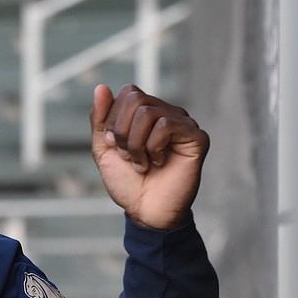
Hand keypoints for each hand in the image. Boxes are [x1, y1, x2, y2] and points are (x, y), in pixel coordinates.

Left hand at [90, 84, 208, 229]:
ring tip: (142, 163)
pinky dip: (153, 147)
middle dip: (122, 131)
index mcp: (147, 113)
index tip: (114, 146)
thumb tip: (101, 86)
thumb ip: (100, 118)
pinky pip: (167, 125)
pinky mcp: (197, 137)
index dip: (114, 119)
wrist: (145, 211)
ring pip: (148, 112)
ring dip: (136, 143)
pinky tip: (159, 162)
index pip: (128, 93)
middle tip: (127, 155)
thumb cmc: (128, 182)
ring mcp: (183, 124)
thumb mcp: (104, 149)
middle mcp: (167, 113)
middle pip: (135, 97)